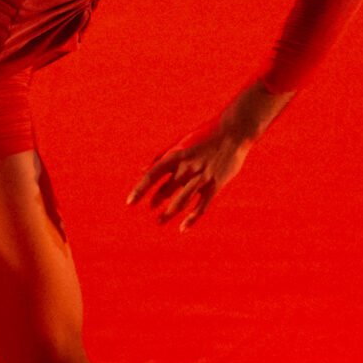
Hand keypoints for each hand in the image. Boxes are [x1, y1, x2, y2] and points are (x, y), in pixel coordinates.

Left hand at [127, 123, 255, 231]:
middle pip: (166, 190)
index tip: (129, 203)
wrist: (233, 135)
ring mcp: (202, 177)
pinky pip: (201, 206)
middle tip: (151, 209)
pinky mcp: (215, 185)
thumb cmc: (205, 139)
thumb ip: (161, 157)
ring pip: (181, 201)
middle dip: (156, 201)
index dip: (140, 190)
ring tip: (159, 222)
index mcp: (176, 156)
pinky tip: (183, 227)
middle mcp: (187, 167)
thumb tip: (141, 170)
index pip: (152, 176)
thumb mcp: (181, 145)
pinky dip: (192, 218)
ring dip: (169, 213)